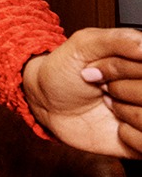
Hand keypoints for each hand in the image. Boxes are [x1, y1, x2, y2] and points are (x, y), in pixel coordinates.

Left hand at [24, 26, 141, 155]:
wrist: (48, 101)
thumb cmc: (65, 70)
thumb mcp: (84, 44)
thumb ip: (118, 40)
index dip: (120, 69)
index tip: (97, 67)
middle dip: (117, 89)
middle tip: (101, 86)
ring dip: (123, 111)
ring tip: (108, 103)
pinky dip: (128, 136)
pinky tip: (117, 125)